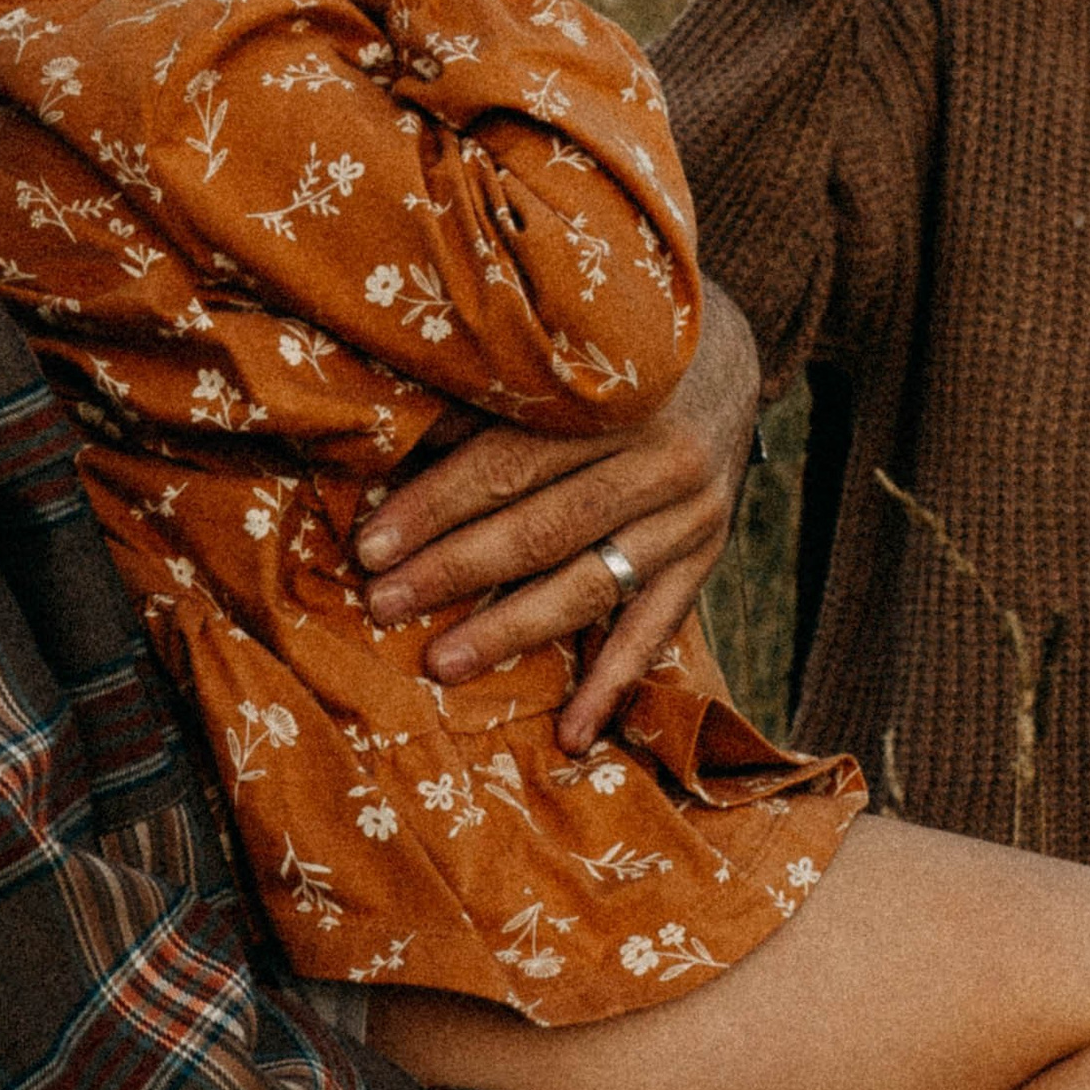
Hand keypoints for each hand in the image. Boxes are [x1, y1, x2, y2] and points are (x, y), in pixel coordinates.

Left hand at [353, 290, 760, 746]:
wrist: (719, 356)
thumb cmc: (604, 355)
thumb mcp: (553, 355)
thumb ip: (483, 401)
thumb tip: (379, 448)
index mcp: (615, 395)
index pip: (509, 461)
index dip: (435, 506)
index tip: (370, 546)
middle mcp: (663, 456)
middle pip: (546, 527)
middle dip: (456, 570)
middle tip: (384, 606)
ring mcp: (692, 513)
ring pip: (594, 582)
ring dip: (514, 628)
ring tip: (443, 662)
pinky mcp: (707, 555)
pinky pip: (655, 628)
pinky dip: (613, 682)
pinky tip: (570, 734)